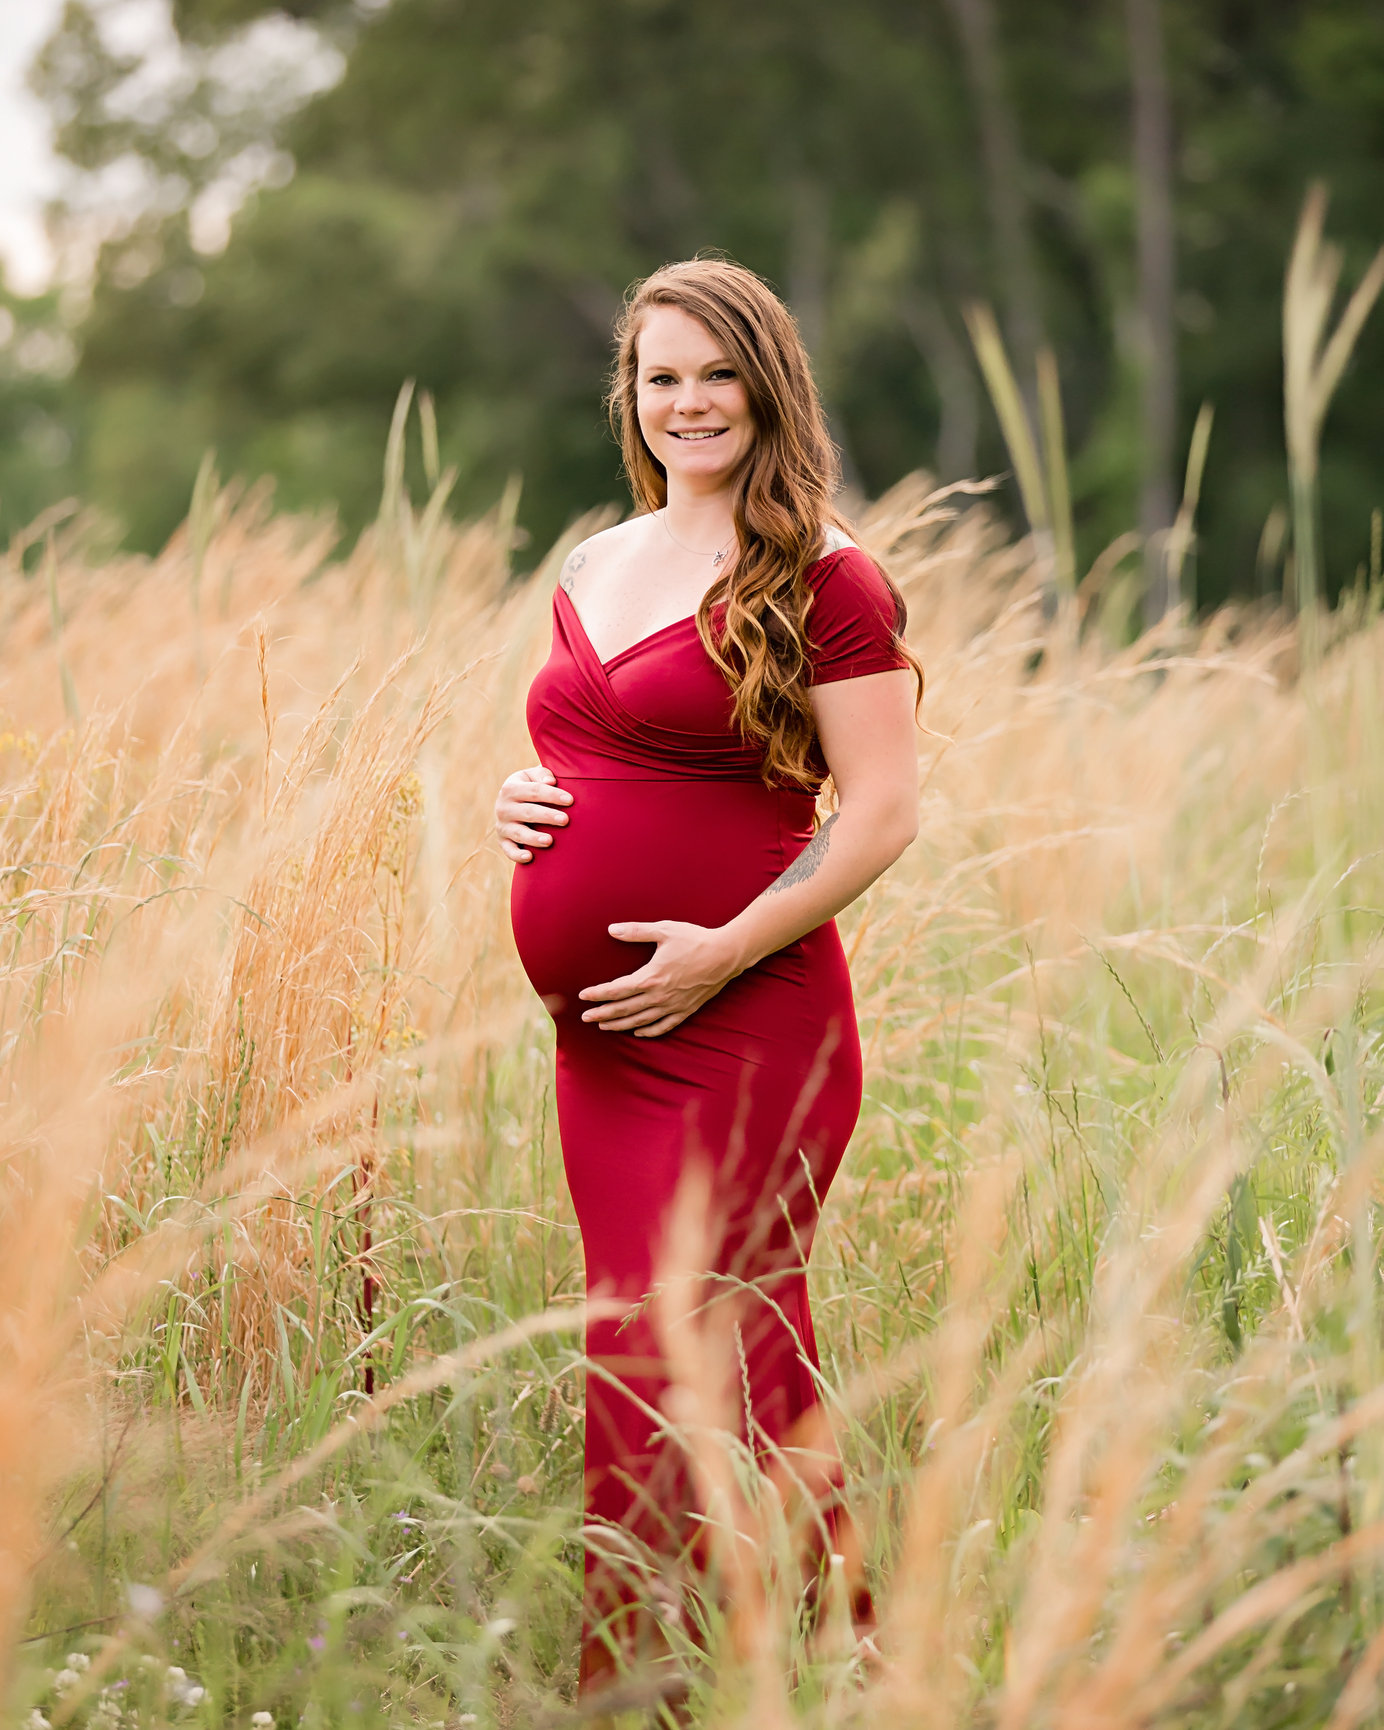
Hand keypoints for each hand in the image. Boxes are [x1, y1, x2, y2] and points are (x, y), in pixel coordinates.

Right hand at [495, 764, 572, 862]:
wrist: (512, 803)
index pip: (534, 791)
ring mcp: (502, 825)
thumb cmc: (531, 787)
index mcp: (510, 788)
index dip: (552, 795)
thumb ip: (542, 775)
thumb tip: (550, 782)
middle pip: (528, 812)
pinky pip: (509, 850)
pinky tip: (529, 857)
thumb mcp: (533, 776)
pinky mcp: (503, 841)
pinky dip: (517, 855)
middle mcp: (503, 807)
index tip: (570, 800)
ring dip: (534, 837)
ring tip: (550, 841)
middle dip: (547, 816)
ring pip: (519, 833)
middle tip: (565, 820)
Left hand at [578, 921, 740, 1037]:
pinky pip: (664, 1026)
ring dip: (620, 1025)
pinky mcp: (686, 1010)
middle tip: (585, 1018)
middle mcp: (659, 996)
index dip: (598, 994)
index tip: (583, 996)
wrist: (727, 954)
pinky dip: (649, 1032)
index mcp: (651, 977)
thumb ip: (636, 931)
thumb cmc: (695, 940)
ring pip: (640, 1021)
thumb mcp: (664, 930)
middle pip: (624, 1009)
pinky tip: (638, 1033)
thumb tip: (612, 929)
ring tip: (604, 1027)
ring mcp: (673, 1006)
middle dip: (602, 1014)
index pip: (616, 990)